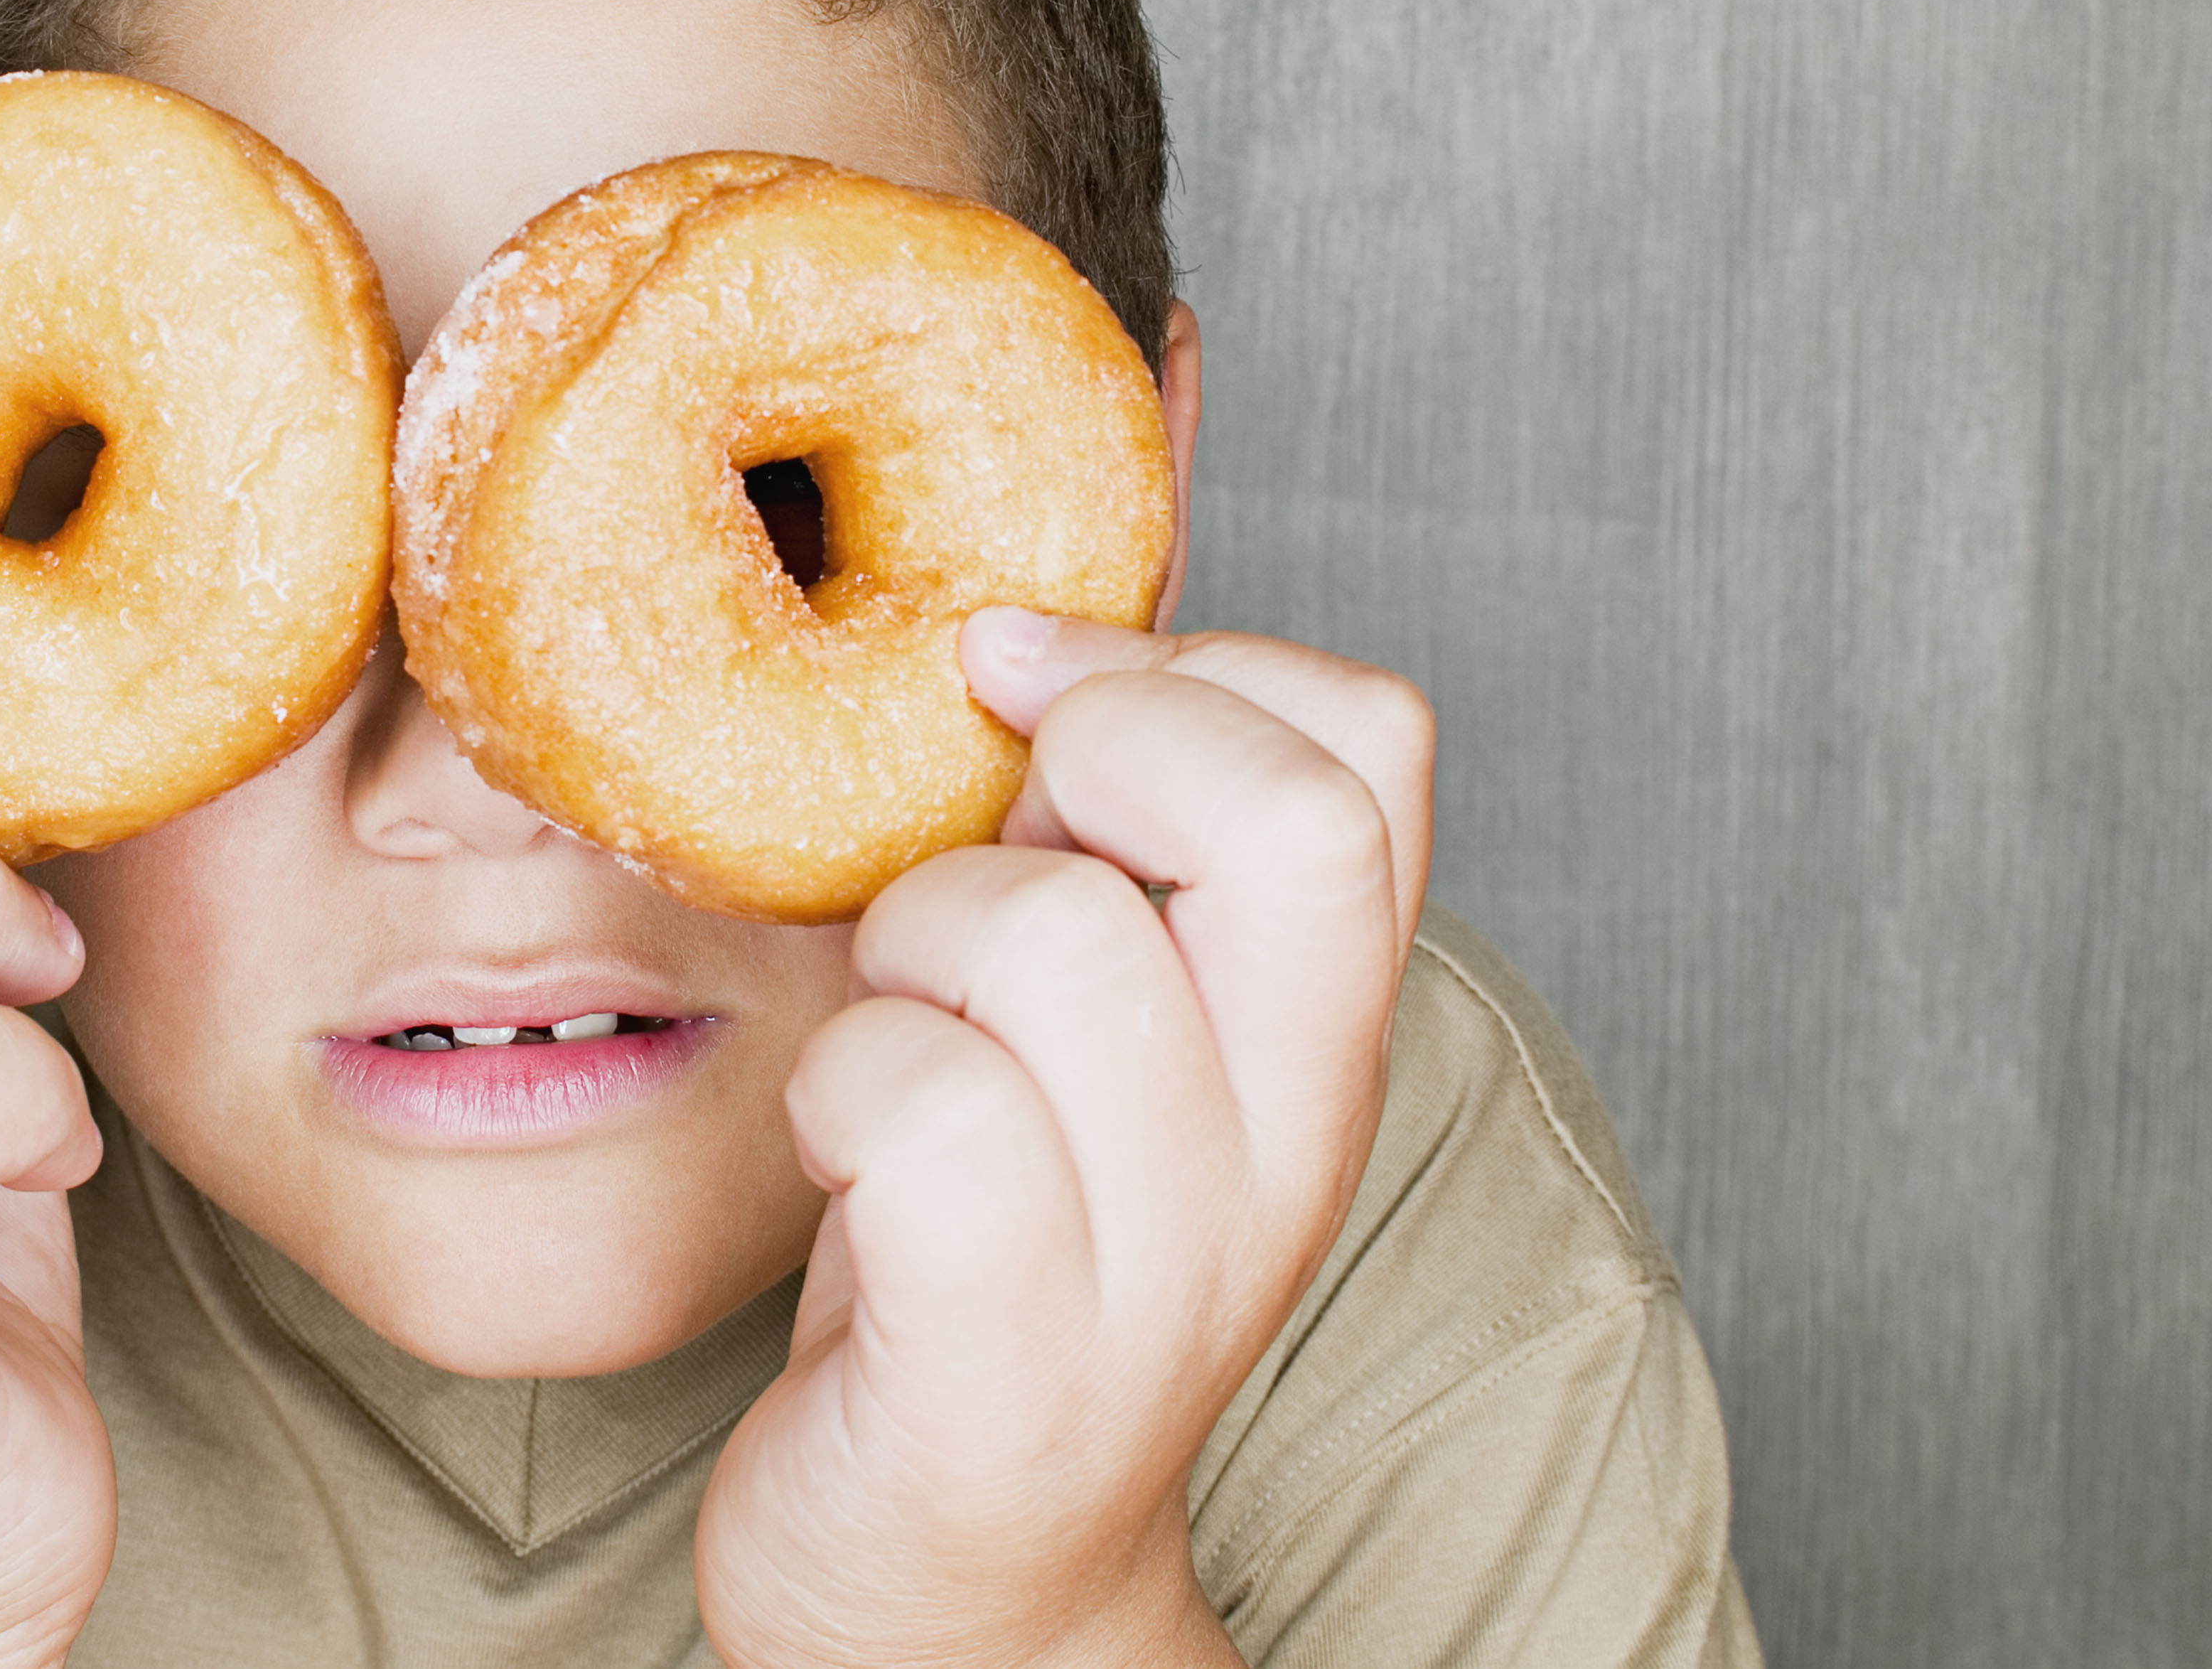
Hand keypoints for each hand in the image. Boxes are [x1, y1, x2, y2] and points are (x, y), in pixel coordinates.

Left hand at [693, 614, 1436, 1668]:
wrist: (948, 1595)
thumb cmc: (987, 1258)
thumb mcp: (1085, 1027)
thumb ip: (1098, 854)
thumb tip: (1017, 638)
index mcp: (1310, 1033)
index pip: (1371, 743)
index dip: (1187, 665)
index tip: (1029, 697)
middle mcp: (1281, 1143)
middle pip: (1280, 817)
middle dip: (1084, 761)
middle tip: (976, 851)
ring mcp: (1161, 1267)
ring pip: (1047, 936)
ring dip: (908, 939)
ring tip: (893, 1029)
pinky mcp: (1006, 1368)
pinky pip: (921, 1106)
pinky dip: (840, 1088)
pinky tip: (840, 1148)